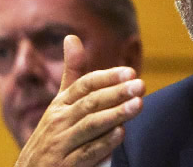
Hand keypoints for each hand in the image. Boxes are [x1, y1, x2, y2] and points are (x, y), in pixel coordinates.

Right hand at [15, 35, 144, 166]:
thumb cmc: (52, 135)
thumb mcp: (60, 104)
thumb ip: (72, 74)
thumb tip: (72, 37)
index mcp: (60, 104)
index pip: (85, 85)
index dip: (107, 77)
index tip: (130, 72)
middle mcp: (58, 121)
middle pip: (90, 103)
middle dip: (116, 93)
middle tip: (140, 85)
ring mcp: (61, 144)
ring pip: (90, 125)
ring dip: (115, 114)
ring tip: (138, 105)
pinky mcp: (65, 166)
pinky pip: (86, 153)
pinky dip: (104, 143)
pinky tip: (121, 134)